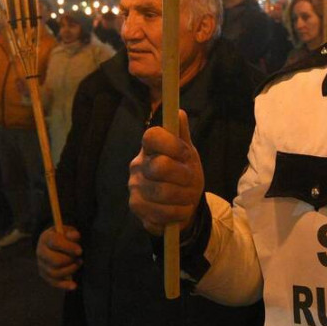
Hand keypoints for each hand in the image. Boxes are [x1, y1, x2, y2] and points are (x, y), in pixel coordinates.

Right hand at [36, 225, 81, 290]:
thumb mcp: (68, 231)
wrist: (54, 243)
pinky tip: (74, 285)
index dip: (69, 247)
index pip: (55, 242)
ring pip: (55, 273)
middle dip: (70, 260)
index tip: (80, 251)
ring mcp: (41, 264)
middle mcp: (40, 252)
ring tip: (79, 263)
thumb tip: (74, 236)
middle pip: (55, 261)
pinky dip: (64, 285)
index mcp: (46, 238)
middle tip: (79, 257)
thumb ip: (71, 233)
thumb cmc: (63, 236)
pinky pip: (54, 282)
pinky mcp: (44, 274)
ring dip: (70, 270)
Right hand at [129, 111, 204, 235]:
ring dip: (184, 197)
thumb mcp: (187, 153)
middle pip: (160, 166)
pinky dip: (178, 213)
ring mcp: (134, 187)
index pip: (152, 136)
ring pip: (163, 192)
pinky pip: (161, 212)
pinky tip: (180, 209)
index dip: (172, 144)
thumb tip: (178, 113)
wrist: (182, 203)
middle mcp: (137, 165)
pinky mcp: (136, 208)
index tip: (186, 154)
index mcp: (149, 147)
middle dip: (184, 175)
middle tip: (192, 180)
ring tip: (189, 196)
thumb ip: (182, 134)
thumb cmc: (184, 173)